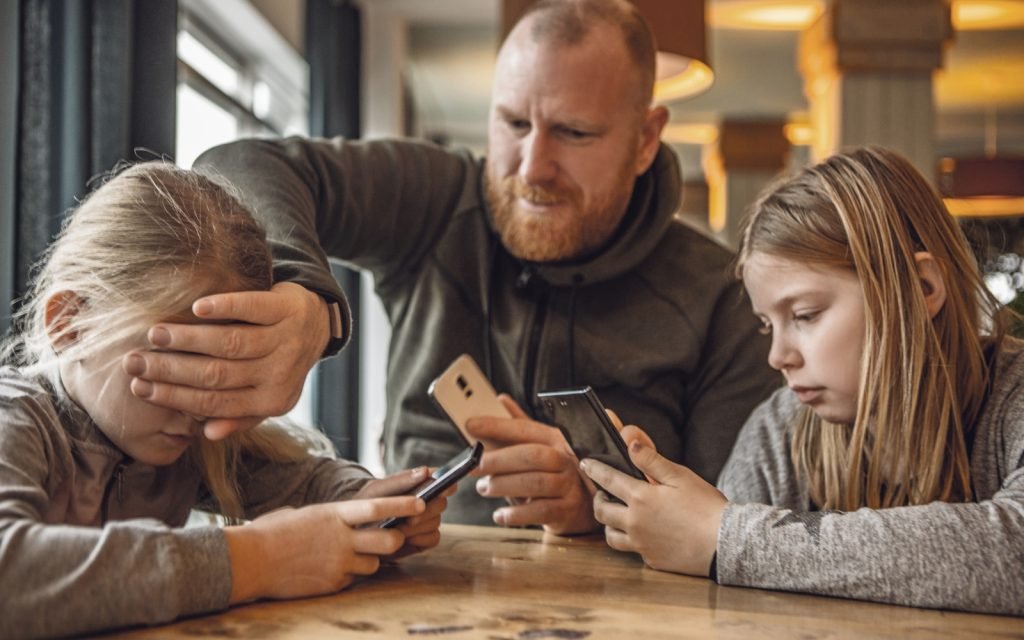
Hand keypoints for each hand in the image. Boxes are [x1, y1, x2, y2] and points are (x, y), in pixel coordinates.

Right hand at [121, 282, 329, 439]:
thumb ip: (239, 416)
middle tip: (134, 361)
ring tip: (155, 334)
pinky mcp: (288, 309)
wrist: (317, 324)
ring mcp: (286, 339)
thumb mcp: (266, 396)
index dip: (174, 396)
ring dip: (189, 339)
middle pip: (216, 374)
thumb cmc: (278, 363)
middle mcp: (280, 373)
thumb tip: (205, 434)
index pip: (214, 403)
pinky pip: (253, 308)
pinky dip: (226, 307)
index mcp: (271, 401)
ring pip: (231, 342)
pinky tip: (198, 307)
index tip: (138, 388)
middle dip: (170, 369)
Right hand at [224, 496, 424, 602]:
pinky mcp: (332, 584)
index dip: (403, 504)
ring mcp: (338, 564)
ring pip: (374, 565)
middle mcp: (341, 538)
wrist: (249, 561)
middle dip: (396, 541)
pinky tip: (328, 571)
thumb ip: (332, 518)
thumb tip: (350, 522)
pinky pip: (353, 580)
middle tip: (394, 540)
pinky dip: (348, 576)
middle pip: (388, 541)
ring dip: (369, 561)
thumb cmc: (272, 532)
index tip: (423, 501)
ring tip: (347, 557)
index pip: (378, 507)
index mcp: (334, 514)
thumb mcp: (305, 514)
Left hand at [354, 467, 453, 557]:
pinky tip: (406, 539)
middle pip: (441, 503)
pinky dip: (421, 539)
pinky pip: (434, 538)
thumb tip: (425, 471)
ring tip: (400, 530)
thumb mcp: (376, 490)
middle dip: (426, 511)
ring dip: (419, 527)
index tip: (442, 488)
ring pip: (436, 522)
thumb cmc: (365, 505)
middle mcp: (426, 501)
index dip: (446, 482)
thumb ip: (400, 480)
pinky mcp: (424, 539)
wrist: (353, 531)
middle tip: (410, 519)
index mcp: (417, 483)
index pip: (440, 478)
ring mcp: (426, 520)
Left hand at [466, 395, 597, 535]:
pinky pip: (540, 511)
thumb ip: (518, 427)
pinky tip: (499, 515)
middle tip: (474, 466)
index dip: (497, 425)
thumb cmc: (550, 473)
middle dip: (499, 459)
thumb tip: (500, 399)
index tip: (471, 424)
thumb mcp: (537, 447)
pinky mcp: (566, 510)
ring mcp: (568, 485)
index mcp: (555, 439)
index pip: (525, 428)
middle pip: (532, 455)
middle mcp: (565, 459)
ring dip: (504, 485)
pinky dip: (516, 514)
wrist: (580, 508)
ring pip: (536, 483)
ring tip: (484, 488)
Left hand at [580, 431, 725, 576]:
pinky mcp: (652, 560)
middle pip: (601, 511)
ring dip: (609, 524)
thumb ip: (652, 461)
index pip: (607, 479)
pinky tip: (642, 534)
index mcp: (640, 497)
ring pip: (610, 535)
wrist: (724, 543)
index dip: (594, 470)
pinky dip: (632, 540)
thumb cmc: (705, 506)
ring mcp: (641, 544)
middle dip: (598, 498)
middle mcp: (634, 522)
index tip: (585, 464)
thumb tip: (630, 444)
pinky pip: (632, 550)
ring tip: (616, 516)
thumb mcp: (680, 476)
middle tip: (602, 493)